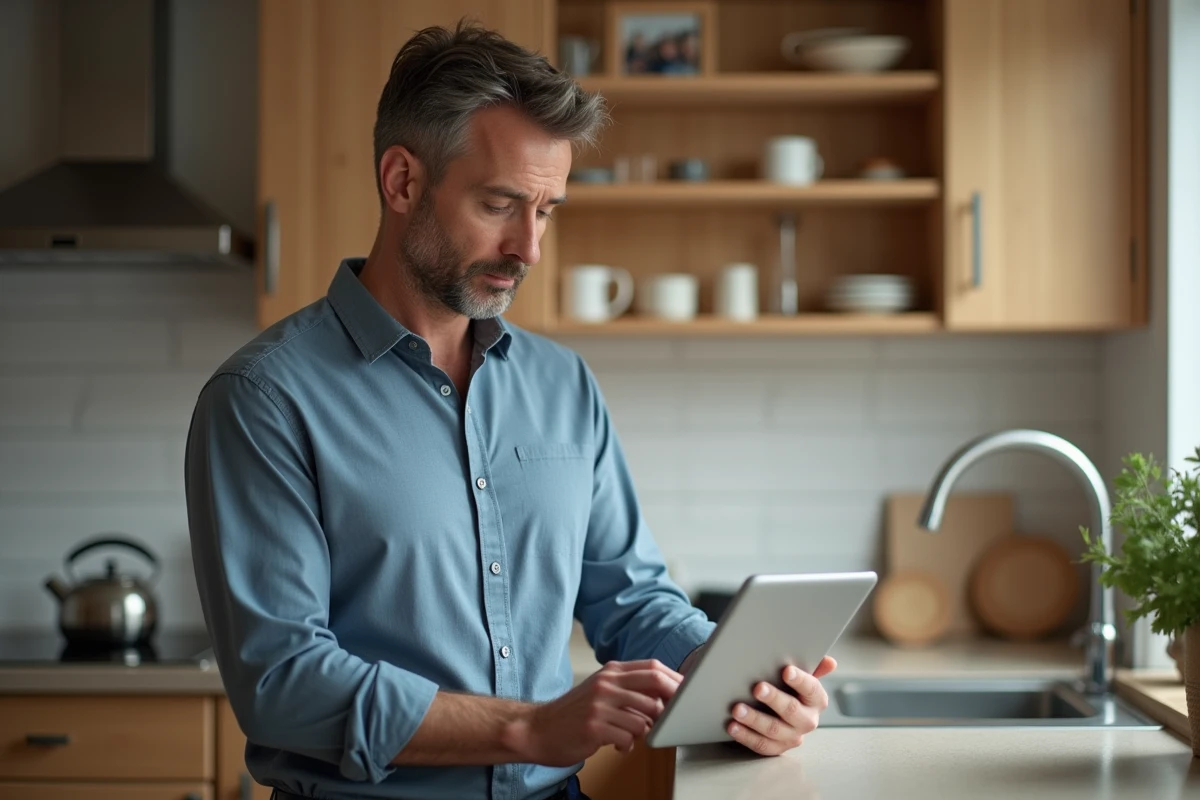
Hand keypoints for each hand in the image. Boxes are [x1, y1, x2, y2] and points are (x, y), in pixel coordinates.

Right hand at [524, 659, 682, 765]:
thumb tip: (663, 696)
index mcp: (610, 671)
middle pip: (655, 685)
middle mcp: (607, 684)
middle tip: (669, 718)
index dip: (674, 680)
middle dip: (670, 703)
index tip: (686, 693)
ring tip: (630, 735)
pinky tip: (617, 745)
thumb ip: (627, 688)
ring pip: (645, 716)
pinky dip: (628, 745)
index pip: (653, 667)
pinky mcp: (595, 727)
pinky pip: (628, 737)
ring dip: (644, 730)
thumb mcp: (600, 690)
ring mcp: (600, 705)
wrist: (538, 729)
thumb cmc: (572, 713)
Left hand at [726, 656, 836, 756]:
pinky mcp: (777, 748)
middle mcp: (808, 720)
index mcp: (816, 700)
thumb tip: (830, 662)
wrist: (783, 714)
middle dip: (774, 699)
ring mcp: (793, 737)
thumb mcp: (801, 676)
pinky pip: (761, 745)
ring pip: (774, 730)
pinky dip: (745, 736)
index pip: (812, 689)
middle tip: (757, 688)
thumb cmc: (791, 689)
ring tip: (737, 709)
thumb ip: (814, 666)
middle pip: (791, 710)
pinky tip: (733, 726)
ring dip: (754, 719)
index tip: (786, 671)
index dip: (800, 680)